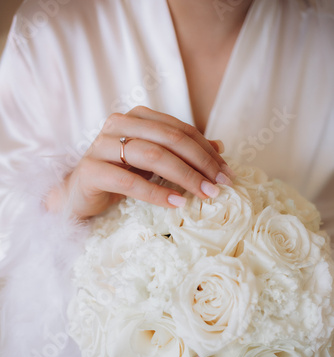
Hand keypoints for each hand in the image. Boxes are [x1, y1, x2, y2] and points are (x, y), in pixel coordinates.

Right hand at [45, 106, 232, 218]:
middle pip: (170, 139)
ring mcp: (102, 145)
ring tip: (205, 194)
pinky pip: (130, 182)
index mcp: (137, 117)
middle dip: (201, 163)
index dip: (207, 151)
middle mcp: (119, 125)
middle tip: (221, 185)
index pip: (180, 130)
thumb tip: (220, 147)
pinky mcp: (92, 170)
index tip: (226, 173)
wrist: (80, 193)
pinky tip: (177, 203)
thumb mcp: (154, 162)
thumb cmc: (120, 175)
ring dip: (185, 176)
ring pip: (153, 155)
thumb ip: (182, 152)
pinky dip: (157, 193)